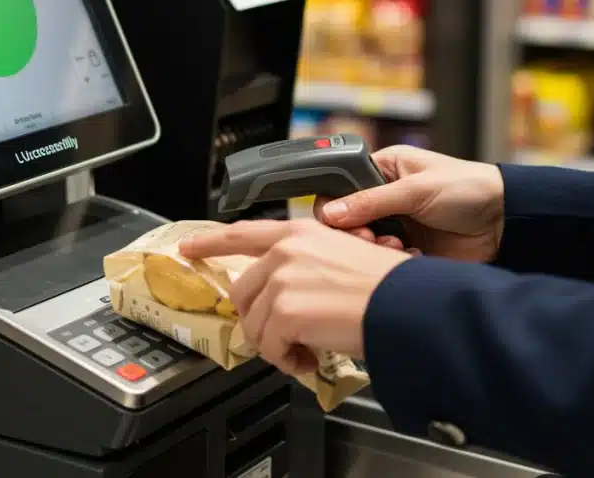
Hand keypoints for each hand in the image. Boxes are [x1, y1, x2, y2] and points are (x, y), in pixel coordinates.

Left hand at [178, 219, 409, 372]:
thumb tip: (281, 292)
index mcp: (298, 233)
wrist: (406, 304)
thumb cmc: (387, 285)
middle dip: (259, 319)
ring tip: (305, 349)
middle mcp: (285, 252)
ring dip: (276, 344)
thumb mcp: (341, 256)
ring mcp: (282, 280)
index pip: (242, 233)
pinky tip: (308, 358)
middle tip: (286, 335)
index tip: (187, 247)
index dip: (210, 241)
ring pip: (255, 324)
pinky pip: (269, 346)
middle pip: (243, 292)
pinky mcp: (284, 311)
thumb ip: (303, 265)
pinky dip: (286, 360)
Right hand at [315, 145, 504, 263]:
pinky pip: (384, 260)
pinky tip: (411, 255)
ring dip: (375, 249)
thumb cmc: (468, 187)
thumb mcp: (416, 189)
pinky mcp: (407, 249)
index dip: (337, 207)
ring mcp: (396, 225)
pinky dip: (393, 261)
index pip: (341, 188)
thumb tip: (330, 212)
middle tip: (371, 239)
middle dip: (356, 233)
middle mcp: (384, 197)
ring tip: (397, 246)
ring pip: (363, 244)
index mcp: (383, 170)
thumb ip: (371, 201)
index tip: (345, 222)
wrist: (505, 221)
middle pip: (347, 220)